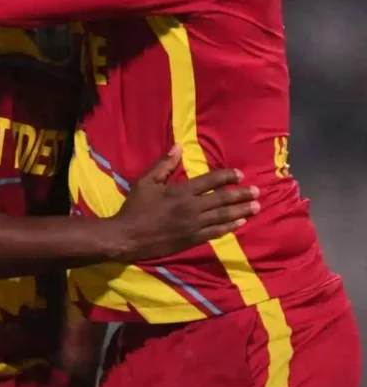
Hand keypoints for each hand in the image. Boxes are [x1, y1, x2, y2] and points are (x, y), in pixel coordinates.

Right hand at [111, 145, 259, 262]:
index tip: (240, 174)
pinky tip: (239, 223)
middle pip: (222, 199)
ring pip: (223, 216)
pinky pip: (216, 232)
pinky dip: (229, 227)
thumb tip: (179, 147)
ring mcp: (194, 225)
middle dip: (241, 195)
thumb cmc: (135, 208)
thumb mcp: (145, 182)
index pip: (210, 181)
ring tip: (256, 207)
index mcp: (181, 191)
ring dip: (241, 211)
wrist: (128, 237)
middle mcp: (192, 208)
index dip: (226, 177)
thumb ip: (164, 165)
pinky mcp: (192, 239)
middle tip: (257, 191)